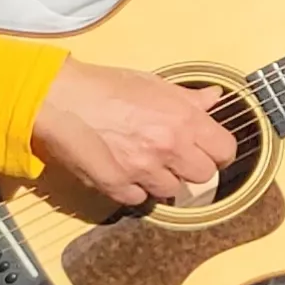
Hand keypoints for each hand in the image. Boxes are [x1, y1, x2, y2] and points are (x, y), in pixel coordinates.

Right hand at [28, 58, 240, 207]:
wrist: (60, 99)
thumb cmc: (105, 86)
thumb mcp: (154, 84)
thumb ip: (189, 98)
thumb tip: (214, 98)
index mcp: (184, 120)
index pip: (225, 150)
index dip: (219, 151)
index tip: (211, 150)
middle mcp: (169, 148)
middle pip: (203, 175)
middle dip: (193, 167)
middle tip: (178, 157)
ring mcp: (143, 169)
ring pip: (172, 190)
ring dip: (164, 180)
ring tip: (148, 163)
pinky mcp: (116, 185)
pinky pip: (138, 199)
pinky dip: (135, 190)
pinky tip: (127, 173)